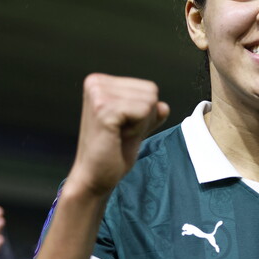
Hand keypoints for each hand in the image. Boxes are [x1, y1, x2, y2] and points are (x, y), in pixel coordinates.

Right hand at [67, 73, 169, 197]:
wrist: (94, 177)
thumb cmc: (112, 152)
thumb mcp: (136, 127)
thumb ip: (150, 114)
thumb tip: (164, 107)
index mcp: (100, 82)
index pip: (148, 87)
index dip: (144, 112)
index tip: (122, 126)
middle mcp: (96, 83)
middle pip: (151, 92)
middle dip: (143, 117)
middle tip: (120, 133)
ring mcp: (98, 95)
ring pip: (149, 101)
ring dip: (140, 124)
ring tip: (118, 134)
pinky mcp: (103, 109)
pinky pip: (143, 111)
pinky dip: (138, 128)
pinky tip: (118, 137)